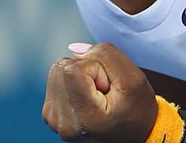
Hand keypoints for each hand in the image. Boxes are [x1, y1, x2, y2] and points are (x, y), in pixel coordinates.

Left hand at [42, 43, 156, 141]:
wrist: (133, 134)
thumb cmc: (136, 110)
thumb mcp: (133, 79)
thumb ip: (105, 55)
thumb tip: (75, 50)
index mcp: (85, 119)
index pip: (74, 68)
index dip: (95, 69)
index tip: (107, 88)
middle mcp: (64, 123)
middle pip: (62, 67)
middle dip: (85, 71)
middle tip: (102, 92)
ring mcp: (54, 120)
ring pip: (57, 71)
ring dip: (78, 77)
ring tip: (95, 97)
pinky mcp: (50, 114)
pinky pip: (55, 80)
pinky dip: (71, 84)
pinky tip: (86, 99)